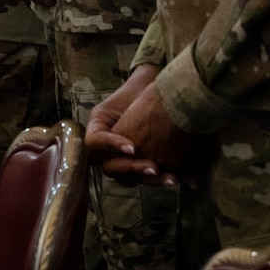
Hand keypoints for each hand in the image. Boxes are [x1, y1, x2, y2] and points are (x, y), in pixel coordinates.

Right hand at [85, 65, 183, 183]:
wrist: (156, 95)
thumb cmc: (142, 90)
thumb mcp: (130, 95)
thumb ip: (134, 106)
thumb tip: (142, 121)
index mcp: (98, 127)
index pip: (94, 142)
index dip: (110, 147)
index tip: (132, 147)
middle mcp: (105, 148)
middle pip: (110, 167)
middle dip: (131, 168)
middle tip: (153, 167)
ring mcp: (120, 160)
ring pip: (126, 178)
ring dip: (147, 179)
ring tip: (169, 177)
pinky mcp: (137, 166)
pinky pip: (143, 178)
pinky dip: (159, 179)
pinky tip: (175, 178)